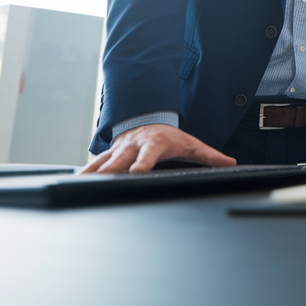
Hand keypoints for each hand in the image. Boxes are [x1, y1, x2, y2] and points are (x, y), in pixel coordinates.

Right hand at [80, 124, 235, 173]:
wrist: (149, 119)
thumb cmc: (171, 136)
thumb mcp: (193, 144)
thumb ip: (211, 156)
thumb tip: (232, 162)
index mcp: (154, 144)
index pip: (148, 155)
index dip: (142, 164)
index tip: (136, 172)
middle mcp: (133, 146)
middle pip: (120, 160)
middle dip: (110, 172)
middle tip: (100, 183)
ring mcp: (118, 149)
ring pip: (102, 162)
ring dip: (91, 174)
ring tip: (79, 186)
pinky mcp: (108, 154)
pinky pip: (94, 164)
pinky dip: (84, 173)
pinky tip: (73, 185)